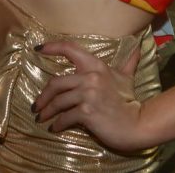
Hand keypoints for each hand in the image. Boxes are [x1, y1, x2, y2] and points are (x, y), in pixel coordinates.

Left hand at [32, 41, 147, 151]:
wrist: (137, 124)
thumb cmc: (128, 101)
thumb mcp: (126, 78)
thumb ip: (128, 63)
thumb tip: (138, 48)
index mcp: (96, 65)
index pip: (69, 49)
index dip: (51, 47)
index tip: (38, 49)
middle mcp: (91, 76)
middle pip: (56, 82)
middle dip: (43, 96)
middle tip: (36, 106)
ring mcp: (88, 94)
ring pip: (58, 101)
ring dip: (46, 111)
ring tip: (41, 118)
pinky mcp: (87, 112)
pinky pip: (65, 117)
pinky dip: (57, 124)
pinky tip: (54, 127)